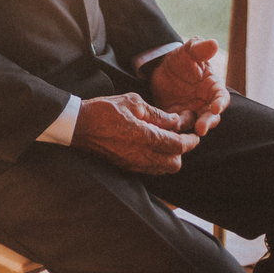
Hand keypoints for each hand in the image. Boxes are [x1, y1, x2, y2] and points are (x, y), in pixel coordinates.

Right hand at [71, 93, 199, 174]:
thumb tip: (175, 121)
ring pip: (163, 169)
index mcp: (144, 137)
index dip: (190, 142)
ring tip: (167, 142)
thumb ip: (157, 114)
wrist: (79, 125)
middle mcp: (141, 155)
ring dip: (170, 158)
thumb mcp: (133, 103)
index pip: (177, 146)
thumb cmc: (104, 110)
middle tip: (180, 137)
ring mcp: (132, 163)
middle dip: (181, 152)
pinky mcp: (126, 166)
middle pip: (174, 164)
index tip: (195, 135)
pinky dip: (158, 162)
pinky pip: (150, 169)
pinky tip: (153, 148)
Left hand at [149, 38, 229, 136]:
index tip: (216, 108)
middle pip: (211, 116)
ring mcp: (191, 110)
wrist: (160, 67)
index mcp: (213, 86)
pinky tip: (168, 128)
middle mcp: (205, 102)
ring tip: (182, 129)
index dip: (220, 103)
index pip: (221, 97)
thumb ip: (200, 48)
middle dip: (207, 122)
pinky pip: (177, 125)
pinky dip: (174, 127)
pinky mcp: (177, 116)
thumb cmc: (181, 58)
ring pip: (195, 123)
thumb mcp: (188, 50)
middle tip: (201, 129)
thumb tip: (213, 43)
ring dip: (191, 128)